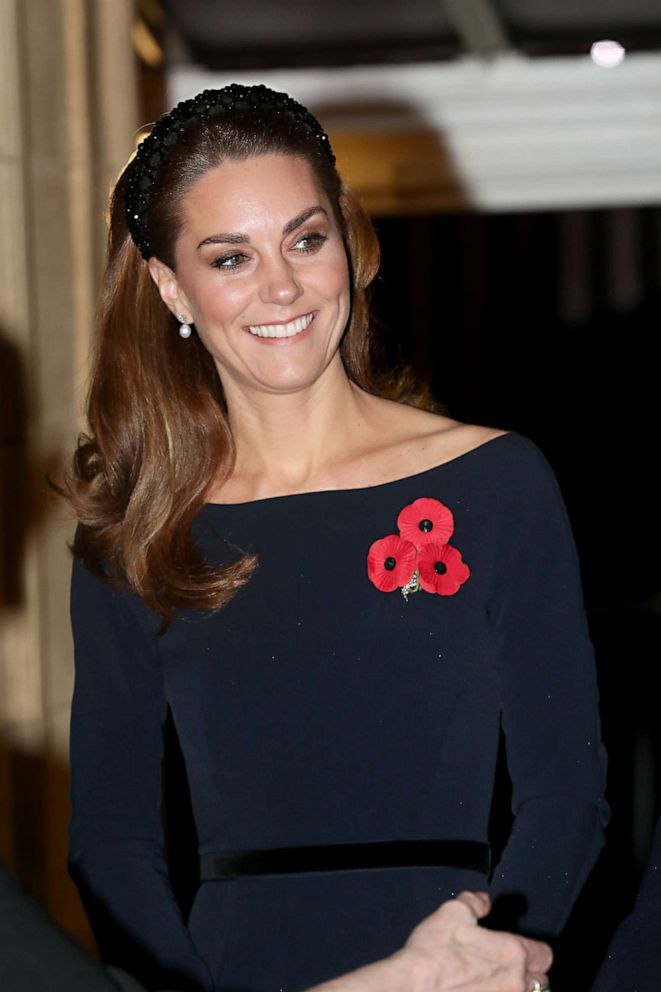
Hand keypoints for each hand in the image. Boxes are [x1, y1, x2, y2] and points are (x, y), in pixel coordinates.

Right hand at [400, 891, 551, 991]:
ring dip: (516, 988)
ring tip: (496, 980)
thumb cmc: (435, 952)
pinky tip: (481, 989)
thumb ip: (475, 902)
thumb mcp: (454, 911)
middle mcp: (514, 983)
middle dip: (530, 973)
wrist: (415, 986)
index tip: (525, 946)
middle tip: (510, 965)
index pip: (545, 954)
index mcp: (513, 953)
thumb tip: (483, 900)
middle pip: (541, 981)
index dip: (536, 948)